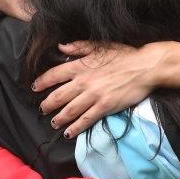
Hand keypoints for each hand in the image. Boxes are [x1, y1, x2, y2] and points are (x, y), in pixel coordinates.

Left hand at [32, 41, 179, 137]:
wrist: (145, 67)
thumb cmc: (124, 54)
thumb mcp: (100, 45)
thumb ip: (78, 47)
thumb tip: (60, 47)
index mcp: (81, 65)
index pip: (54, 74)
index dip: (42, 82)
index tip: (34, 87)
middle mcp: (83, 81)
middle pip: (58, 95)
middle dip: (47, 104)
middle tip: (42, 109)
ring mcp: (93, 95)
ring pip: (69, 110)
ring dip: (59, 118)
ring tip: (53, 123)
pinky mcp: (104, 106)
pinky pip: (85, 119)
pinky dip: (75, 127)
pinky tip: (68, 133)